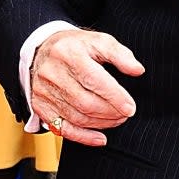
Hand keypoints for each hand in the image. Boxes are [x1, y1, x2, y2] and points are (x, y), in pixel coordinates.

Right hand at [30, 29, 145, 146]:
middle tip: (126, 114)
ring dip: (101, 123)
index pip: (94, 80)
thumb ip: (120, 54)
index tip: (130, 106)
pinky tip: (99, 138)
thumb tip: (137, 70)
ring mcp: (44, 92)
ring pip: (76, 117)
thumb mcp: (99, 41)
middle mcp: (53, 73)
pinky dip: (83, 137)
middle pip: (85, 102)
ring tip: (117, 120)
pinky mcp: (40, 107)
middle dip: (110, 112)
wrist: (41, 50)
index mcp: (69, 53)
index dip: (114, 97)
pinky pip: (62, 128)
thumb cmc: (75, 46)